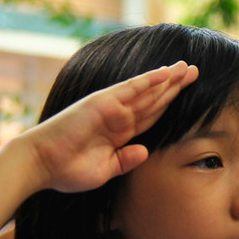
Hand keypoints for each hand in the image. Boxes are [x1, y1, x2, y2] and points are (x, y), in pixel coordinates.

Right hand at [25, 62, 198, 192]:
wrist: (43, 164)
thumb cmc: (68, 170)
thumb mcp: (106, 170)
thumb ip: (126, 161)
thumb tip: (145, 152)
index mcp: (121, 133)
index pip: (152, 115)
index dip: (169, 104)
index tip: (186, 94)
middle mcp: (119, 117)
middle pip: (154, 100)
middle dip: (175, 86)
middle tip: (195, 72)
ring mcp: (112, 108)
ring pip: (147, 91)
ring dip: (168, 79)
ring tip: (187, 68)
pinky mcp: (103, 102)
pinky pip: (131, 89)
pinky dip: (149, 80)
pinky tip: (166, 73)